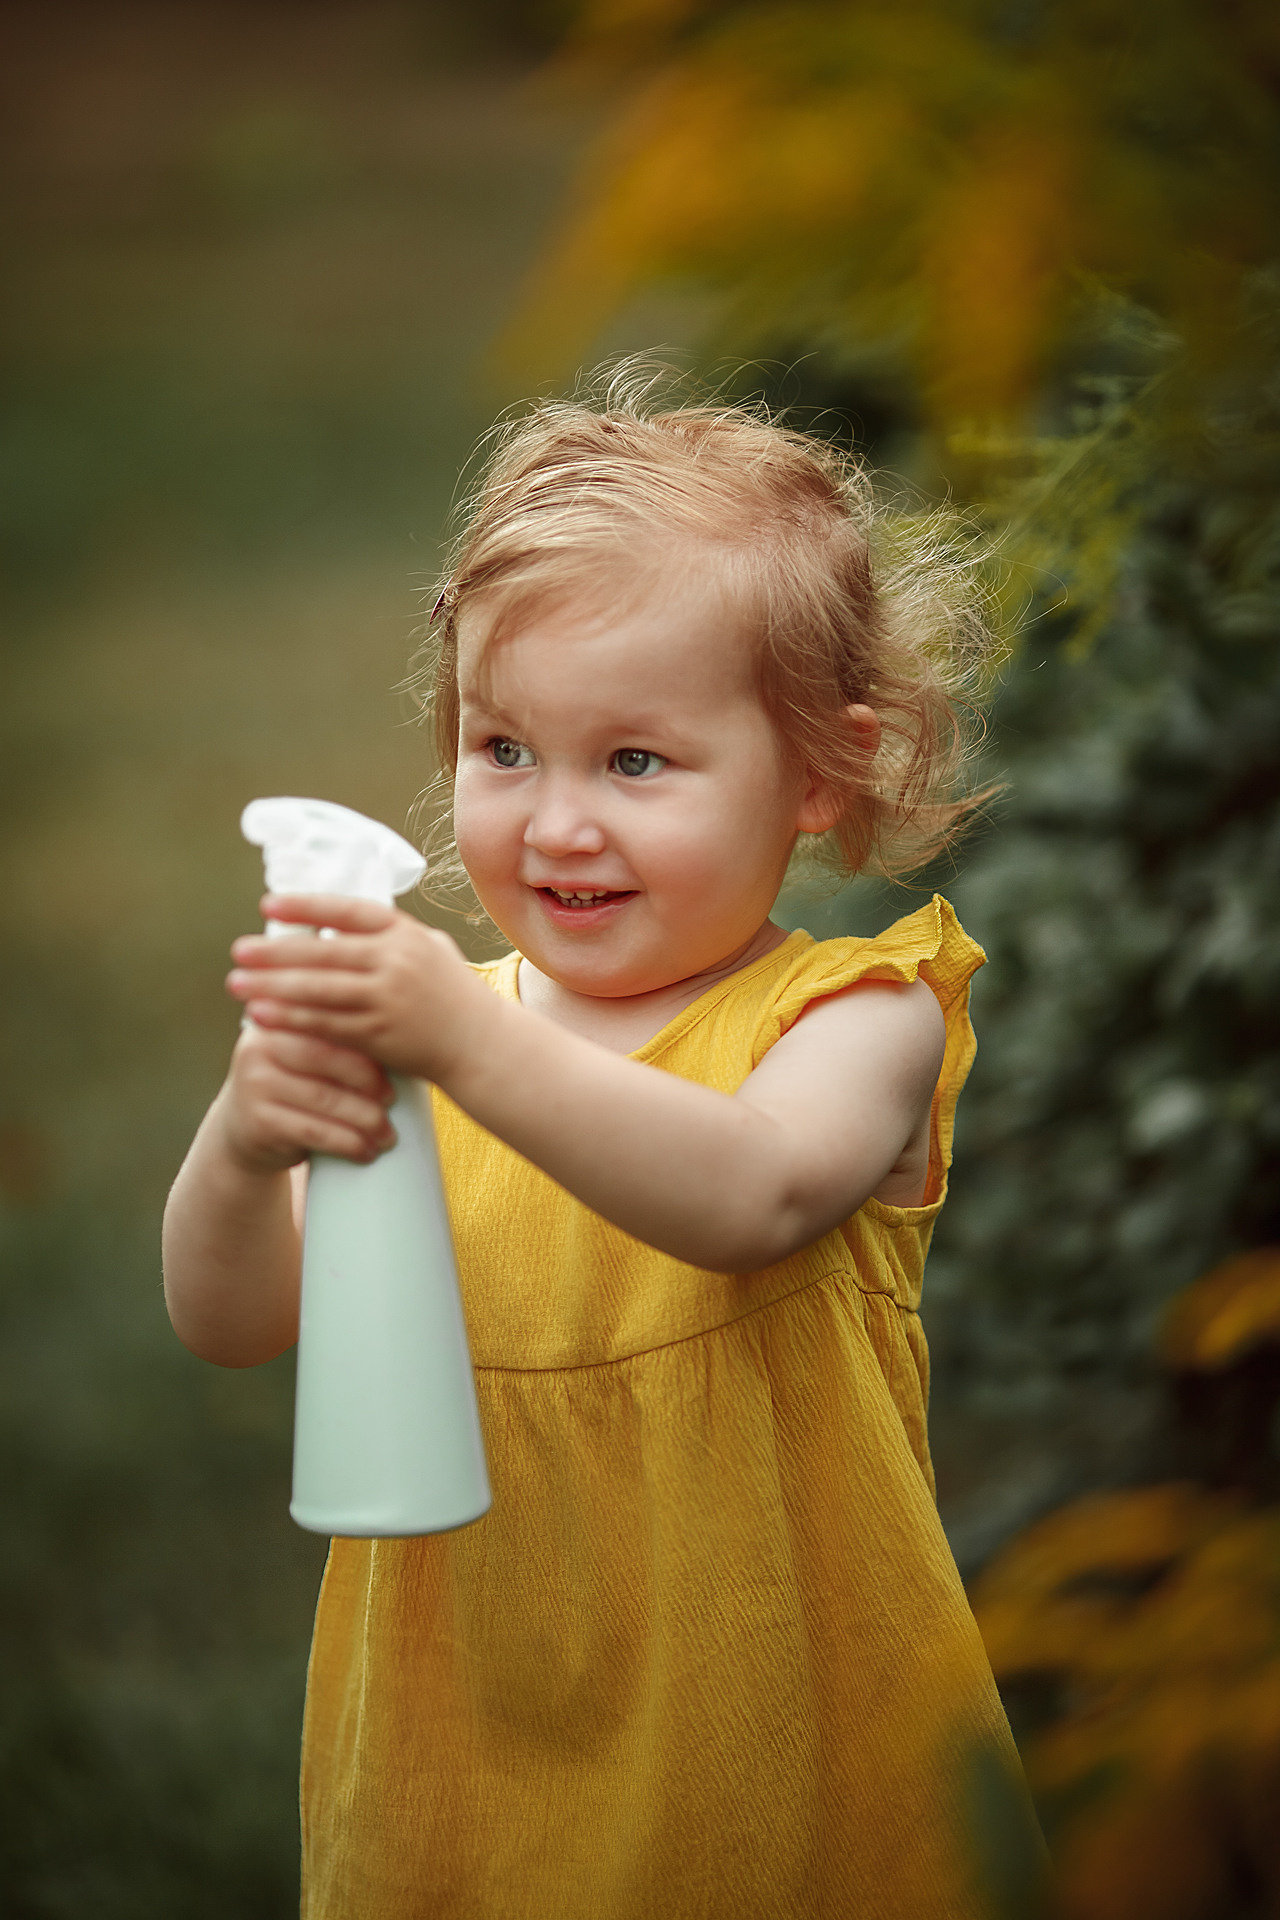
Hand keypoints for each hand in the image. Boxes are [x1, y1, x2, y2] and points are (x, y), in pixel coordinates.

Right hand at [217, 1021, 396, 1172]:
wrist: (244, 1130)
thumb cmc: (293, 1086)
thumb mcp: (305, 1055)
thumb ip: (335, 1037)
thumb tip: (405, 1038)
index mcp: (277, 1019)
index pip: (328, 1022)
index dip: (366, 1042)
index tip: (397, 1060)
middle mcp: (259, 1046)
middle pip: (327, 1058)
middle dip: (368, 1082)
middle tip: (393, 1100)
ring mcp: (254, 1084)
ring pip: (324, 1099)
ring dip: (365, 1120)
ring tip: (387, 1134)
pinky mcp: (258, 1122)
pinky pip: (314, 1131)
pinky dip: (347, 1143)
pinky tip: (366, 1151)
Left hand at [225, 895, 476, 1079]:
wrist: (480, 1043)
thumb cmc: (452, 993)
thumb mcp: (430, 948)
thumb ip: (389, 934)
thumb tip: (339, 922)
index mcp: (405, 933)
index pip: (347, 911)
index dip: (305, 907)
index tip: (268, 905)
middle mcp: (395, 961)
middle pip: (323, 953)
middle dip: (275, 953)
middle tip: (239, 951)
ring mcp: (387, 999)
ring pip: (318, 990)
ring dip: (272, 987)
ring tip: (237, 983)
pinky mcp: (379, 1035)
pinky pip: (325, 1025)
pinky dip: (290, 1019)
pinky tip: (262, 1016)